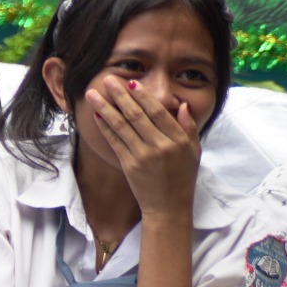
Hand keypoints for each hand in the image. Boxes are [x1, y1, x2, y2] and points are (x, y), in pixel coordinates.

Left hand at [85, 78, 199, 220]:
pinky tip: (97, 115)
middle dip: (120, 96)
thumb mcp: (194, 151)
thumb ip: (188, 127)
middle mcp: (160, 145)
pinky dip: (105, 127)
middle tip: (107, 79)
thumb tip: (182, 105)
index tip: (131, 82)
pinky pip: (115, 142)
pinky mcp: (129, 165)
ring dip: (106, 108)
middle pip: (137, 115)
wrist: (169, 206)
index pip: (158, 112)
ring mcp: (143, 155)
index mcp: (178, 139)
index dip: (143, 96)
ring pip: (122, 126)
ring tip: (93, 94)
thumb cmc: (182, 177)